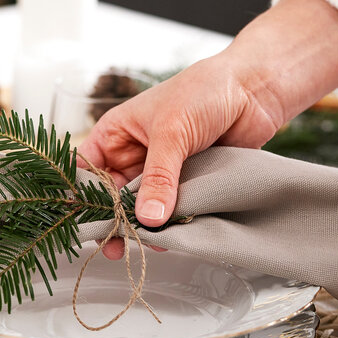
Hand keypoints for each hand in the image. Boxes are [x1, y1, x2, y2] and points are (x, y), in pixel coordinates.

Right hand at [76, 0, 337, 258]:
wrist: (254, 91)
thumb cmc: (203, 91)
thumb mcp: (171, 132)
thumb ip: (158, 177)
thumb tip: (148, 218)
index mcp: (117, 134)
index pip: (87, 171)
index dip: (83, 196)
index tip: (90, 223)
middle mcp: (134, 155)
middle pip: (114, 196)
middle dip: (117, 219)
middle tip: (117, 246)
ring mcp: (162, 171)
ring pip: (145, 208)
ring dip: (148, 226)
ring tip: (151, 242)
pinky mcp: (189, 184)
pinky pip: (176, 210)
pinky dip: (176, 224)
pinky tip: (177, 236)